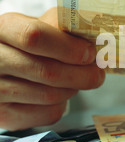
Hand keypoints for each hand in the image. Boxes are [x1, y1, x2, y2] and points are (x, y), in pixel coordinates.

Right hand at [0, 8, 104, 130]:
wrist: (5, 67)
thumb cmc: (30, 45)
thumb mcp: (41, 25)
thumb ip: (63, 26)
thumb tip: (94, 38)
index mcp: (2, 29)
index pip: (33, 37)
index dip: (68, 47)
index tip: (90, 53)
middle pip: (47, 71)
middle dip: (82, 74)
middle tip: (98, 73)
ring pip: (50, 95)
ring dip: (73, 88)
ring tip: (79, 80)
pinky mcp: (4, 116)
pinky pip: (47, 114)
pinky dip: (63, 105)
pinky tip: (62, 93)